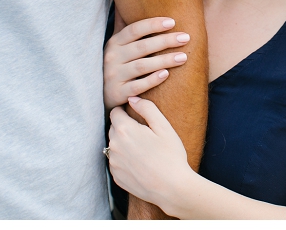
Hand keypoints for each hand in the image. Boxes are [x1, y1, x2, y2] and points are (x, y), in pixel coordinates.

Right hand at [104, 17, 190, 110]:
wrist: (101, 95)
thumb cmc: (118, 65)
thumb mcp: (118, 46)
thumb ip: (126, 27)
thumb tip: (128, 0)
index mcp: (114, 43)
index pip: (134, 30)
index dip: (153, 25)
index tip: (172, 22)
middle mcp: (112, 58)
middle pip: (142, 47)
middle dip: (165, 41)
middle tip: (186, 38)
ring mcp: (114, 76)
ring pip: (142, 66)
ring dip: (164, 60)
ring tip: (183, 57)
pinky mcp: (118, 94)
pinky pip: (137, 86)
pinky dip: (151, 80)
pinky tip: (166, 74)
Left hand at [108, 97, 192, 212]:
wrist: (172, 187)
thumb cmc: (171, 155)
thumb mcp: (164, 126)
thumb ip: (147, 108)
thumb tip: (132, 99)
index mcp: (125, 130)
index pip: (115, 112)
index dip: (125, 111)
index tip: (136, 117)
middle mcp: (114, 146)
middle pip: (114, 128)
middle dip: (124, 127)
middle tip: (144, 133)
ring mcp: (113, 163)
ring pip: (114, 146)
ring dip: (124, 144)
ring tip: (144, 150)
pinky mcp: (116, 176)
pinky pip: (117, 162)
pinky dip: (125, 160)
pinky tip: (141, 163)